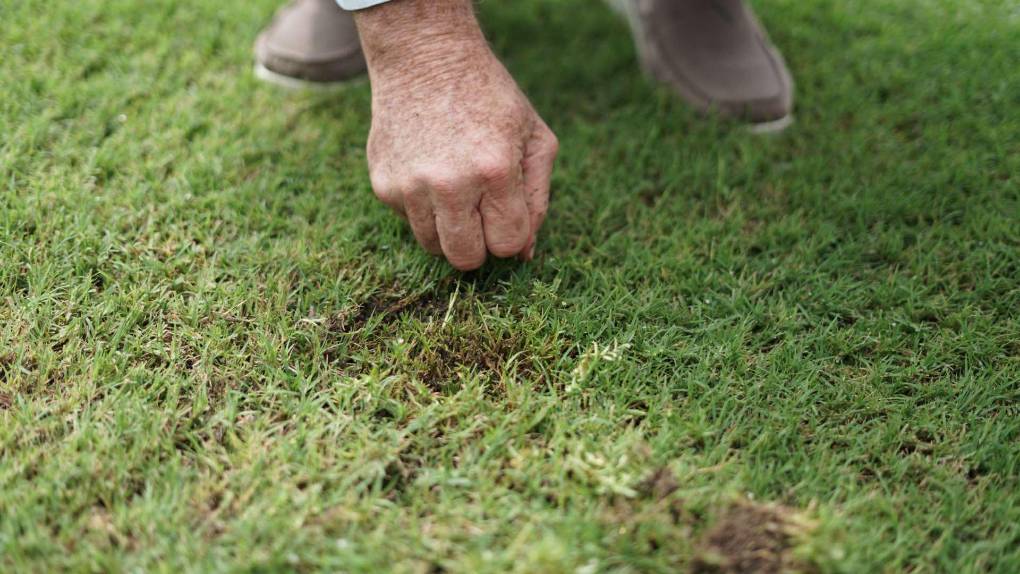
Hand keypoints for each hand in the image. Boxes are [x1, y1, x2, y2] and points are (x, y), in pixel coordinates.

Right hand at [354, 0, 557, 269]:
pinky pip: (409, 221)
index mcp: (496, 171)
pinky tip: (429, 168)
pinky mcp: (383, 184)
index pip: (507, 245)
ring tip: (455, 188)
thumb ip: (537, 198)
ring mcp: (411, 186)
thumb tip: (523, 253)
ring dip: (449, 228)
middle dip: (479, 245)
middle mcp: (450, 184)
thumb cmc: (489, 96)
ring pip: (433, 247)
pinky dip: (423, 206)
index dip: (511, 235)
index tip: (506, 212)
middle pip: (466, 259)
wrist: (424, 56)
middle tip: (481, 213)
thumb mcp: (534, 136)